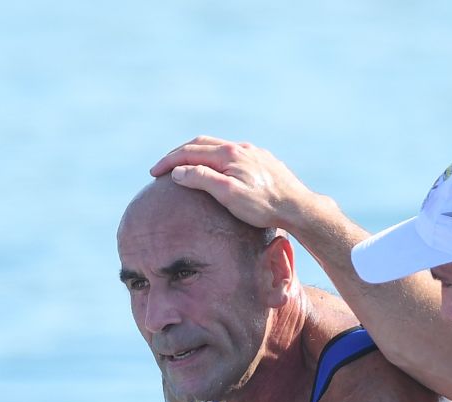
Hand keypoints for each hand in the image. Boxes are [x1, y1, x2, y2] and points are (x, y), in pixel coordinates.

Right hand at [150, 137, 317, 232]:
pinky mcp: (263, 161)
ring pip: (218, 147)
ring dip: (197, 153)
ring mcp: (253, 152)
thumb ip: (202, 179)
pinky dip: (215, 158)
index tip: (153, 173)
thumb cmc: (264, 206)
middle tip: (164, 167)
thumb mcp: (228, 195)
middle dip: (179, 153)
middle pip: (201, 143)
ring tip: (185, 166)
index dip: (169, 161)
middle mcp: (240, 147)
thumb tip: (178, 171)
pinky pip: (232, 154)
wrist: (298, 207)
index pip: (189, 151)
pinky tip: (216, 170)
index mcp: (229, 154)